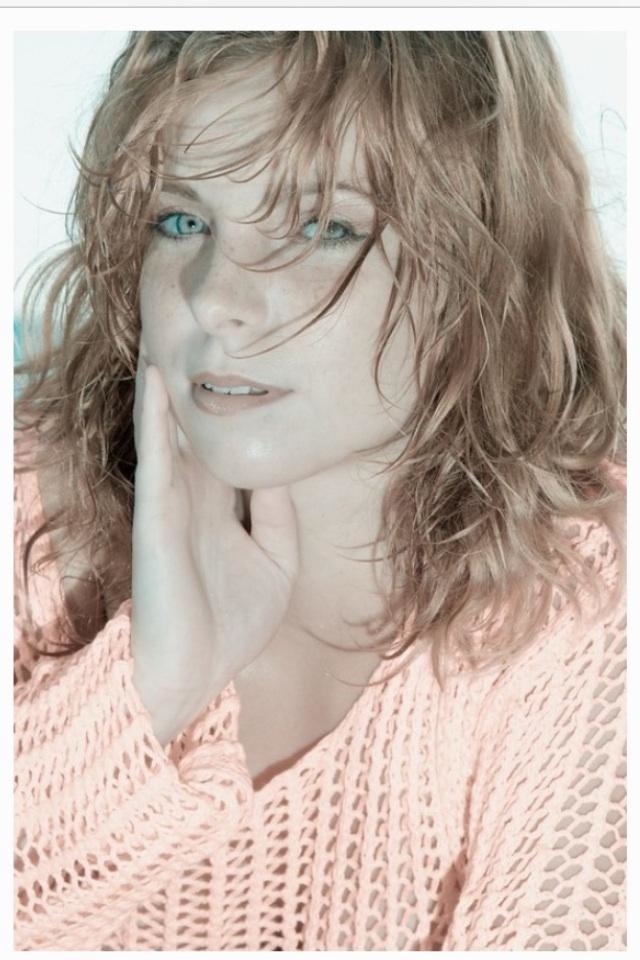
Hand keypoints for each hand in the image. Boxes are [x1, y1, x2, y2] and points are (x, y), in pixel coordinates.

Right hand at [130, 355, 299, 744]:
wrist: (196, 674)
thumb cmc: (231, 626)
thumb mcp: (277, 563)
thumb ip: (280, 514)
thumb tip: (284, 469)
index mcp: (220, 505)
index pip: (225, 443)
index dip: (233, 403)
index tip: (256, 359)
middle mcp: (192, 494)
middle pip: (192, 423)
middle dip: (195, 376)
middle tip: (198, 321)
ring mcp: (171, 500)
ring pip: (167, 427)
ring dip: (166, 380)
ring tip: (168, 325)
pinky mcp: (155, 514)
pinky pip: (155, 455)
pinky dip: (154, 416)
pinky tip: (156, 376)